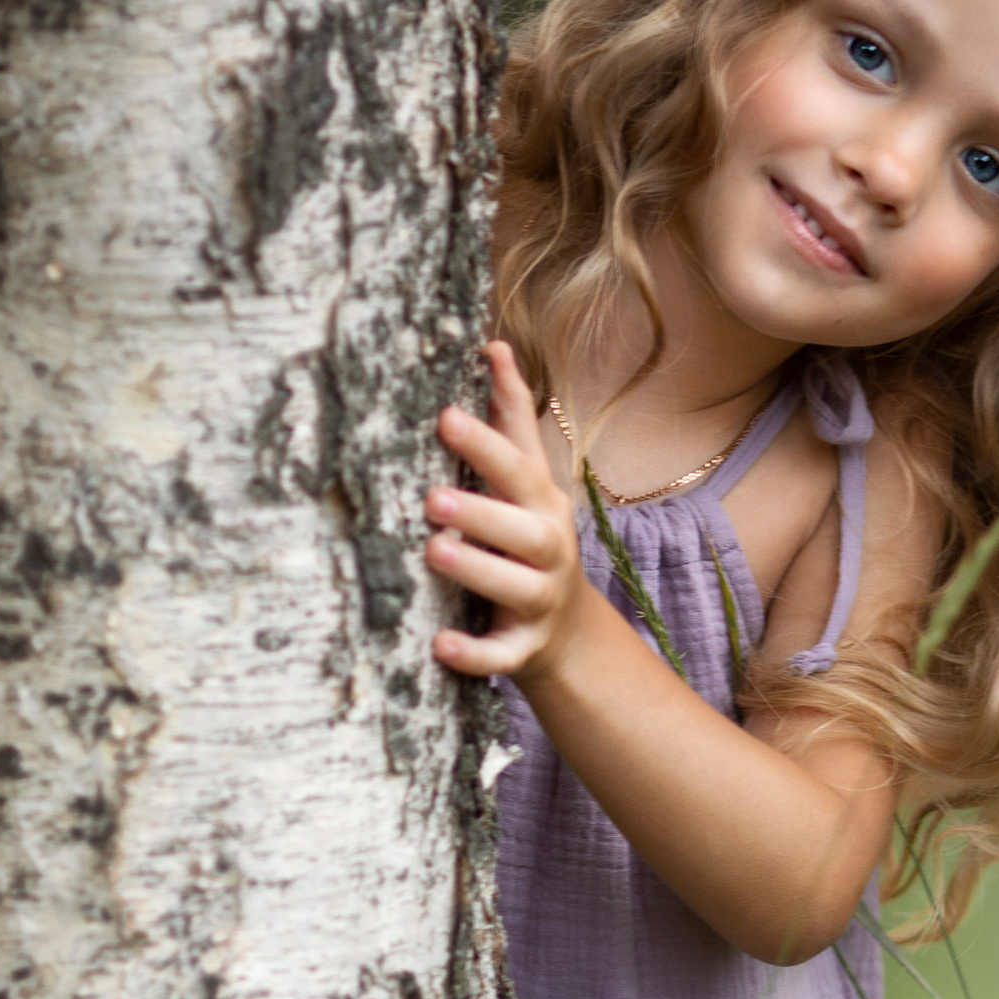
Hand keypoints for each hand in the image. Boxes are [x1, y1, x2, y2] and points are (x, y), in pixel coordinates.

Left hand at [425, 342, 586, 681]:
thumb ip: (510, 416)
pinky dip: (474, 653)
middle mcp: (546, 548)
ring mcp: (537, 601)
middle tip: (432, 497)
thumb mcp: (527, 479)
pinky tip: (440, 644)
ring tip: (434, 551)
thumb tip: (493, 343)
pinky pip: (500, 655)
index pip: (517, 466)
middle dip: (480, 510)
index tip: (445, 415)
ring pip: (514, 586)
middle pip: (520, 527)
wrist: (566, 629)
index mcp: (540, 502)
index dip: (485, 441)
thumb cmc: (529, 535)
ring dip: (477, 569)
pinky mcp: (522, 649)